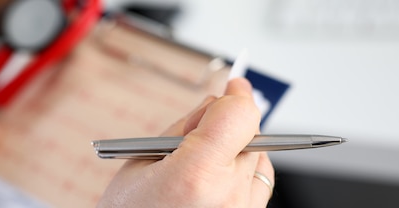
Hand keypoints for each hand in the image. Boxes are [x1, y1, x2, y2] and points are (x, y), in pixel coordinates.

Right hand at [98, 78, 273, 206]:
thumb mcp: (138, 162)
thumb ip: (181, 129)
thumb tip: (213, 105)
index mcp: (195, 175)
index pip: (238, 116)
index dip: (237, 95)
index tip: (235, 86)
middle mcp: (228, 198)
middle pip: (249, 136)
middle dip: (228, 126)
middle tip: (200, 132)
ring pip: (260, 161)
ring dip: (239, 151)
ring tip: (202, 166)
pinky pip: (260, 187)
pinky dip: (244, 175)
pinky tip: (216, 181)